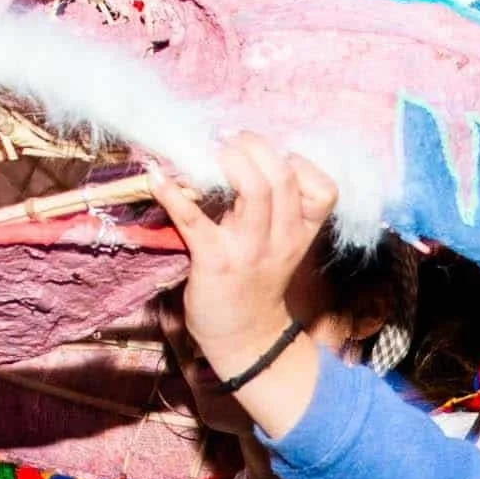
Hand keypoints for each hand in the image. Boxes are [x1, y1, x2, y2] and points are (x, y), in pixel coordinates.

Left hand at [149, 133, 336, 390]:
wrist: (244, 339)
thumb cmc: (257, 284)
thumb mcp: (283, 246)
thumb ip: (276, 210)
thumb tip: (241, 158)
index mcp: (300, 232)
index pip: (323, 189)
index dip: (298, 163)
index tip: (270, 157)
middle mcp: (281, 238)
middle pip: (284, 177)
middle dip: (255, 147)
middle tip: (230, 140)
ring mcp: (249, 249)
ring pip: (256, 190)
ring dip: (230, 160)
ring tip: (211, 150)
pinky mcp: (214, 261)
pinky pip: (194, 219)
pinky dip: (172, 194)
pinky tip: (155, 177)